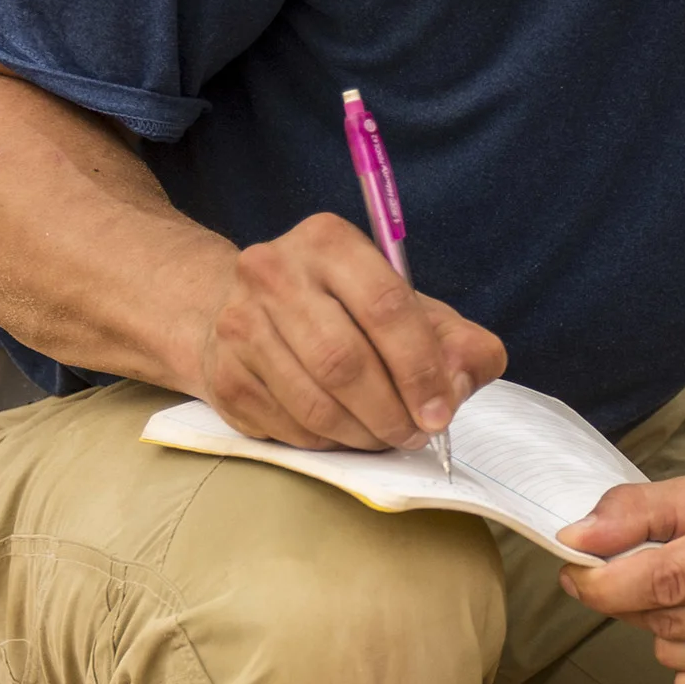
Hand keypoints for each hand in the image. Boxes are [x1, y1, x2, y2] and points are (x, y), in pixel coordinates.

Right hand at [193, 213, 504, 449]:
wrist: (246, 314)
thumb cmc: (344, 312)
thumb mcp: (411, 310)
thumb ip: (457, 341)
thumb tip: (459, 382)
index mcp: (329, 241)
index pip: (385, 306)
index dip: (420, 369)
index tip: (439, 412)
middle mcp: (274, 271)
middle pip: (344, 361)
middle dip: (391, 412)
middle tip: (413, 433)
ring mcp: (240, 323)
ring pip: (315, 403)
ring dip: (362, 435)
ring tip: (384, 436)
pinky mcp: (225, 374)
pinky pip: (290, 427)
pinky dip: (328, 442)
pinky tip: (343, 431)